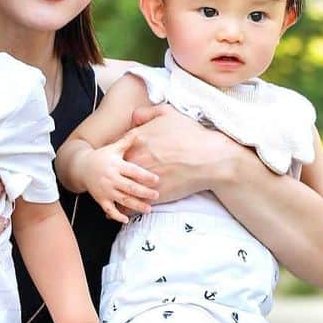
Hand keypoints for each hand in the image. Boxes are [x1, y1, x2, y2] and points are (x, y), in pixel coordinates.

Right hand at [83, 135, 158, 222]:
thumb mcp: (113, 147)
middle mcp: (111, 178)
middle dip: (143, 192)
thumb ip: (127, 141)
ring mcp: (105, 190)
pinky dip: (117, 216)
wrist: (81, 167)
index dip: (145, 176)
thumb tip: (139, 131)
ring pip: (122, 200)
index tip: (156, 180)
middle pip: (129, 187)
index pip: (132, 171)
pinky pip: (109, 210)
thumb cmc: (101, 157)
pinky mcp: (101, 199)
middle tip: (156, 195)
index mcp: (116, 165)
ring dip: (135, 205)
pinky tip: (126, 219)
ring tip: (148, 209)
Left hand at [125, 104, 249, 202]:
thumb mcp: (168, 113)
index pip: (115, 150)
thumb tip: (133, 118)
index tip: (121, 161)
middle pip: (114, 171)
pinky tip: (128, 208)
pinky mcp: (150, 197)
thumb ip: (146, 113)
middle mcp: (134, 161)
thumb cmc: (191, 135)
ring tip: (117, 197)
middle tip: (116, 179)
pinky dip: (127, 209)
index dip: (117, 156)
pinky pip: (129, 207)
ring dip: (117, 194)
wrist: (209, 159)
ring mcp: (141, 180)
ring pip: (119, 191)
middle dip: (114, 175)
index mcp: (135, 141)